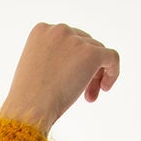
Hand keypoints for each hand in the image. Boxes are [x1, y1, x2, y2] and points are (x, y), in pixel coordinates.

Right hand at [0, 21, 120, 132]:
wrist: (28, 110)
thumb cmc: (27, 99)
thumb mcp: (35, 68)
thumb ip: (53, 56)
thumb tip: (75, 60)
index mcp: (41, 30)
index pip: (68, 39)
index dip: (72, 60)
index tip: (68, 80)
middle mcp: (59, 30)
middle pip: (85, 43)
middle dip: (85, 68)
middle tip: (82, 94)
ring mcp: (76, 40)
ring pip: (98, 52)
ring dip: (95, 75)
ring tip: (88, 98)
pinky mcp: (91, 53)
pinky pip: (112, 57)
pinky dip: (113, 72)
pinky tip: (105, 88)